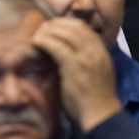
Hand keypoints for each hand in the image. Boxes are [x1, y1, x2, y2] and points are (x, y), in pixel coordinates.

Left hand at [33, 17, 121, 132]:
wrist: (100, 115)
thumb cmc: (93, 98)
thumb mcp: (93, 73)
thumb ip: (82, 59)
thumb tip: (63, 50)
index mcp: (102, 52)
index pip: (85, 29)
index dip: (68, 23)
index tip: (54, 25)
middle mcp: (96, 52)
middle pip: (76, 27)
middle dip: (57, 24)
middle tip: (42, 27)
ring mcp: (87, 58)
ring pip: (66, 34)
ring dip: (49, 31)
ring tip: (37, 34)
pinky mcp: (75, 67)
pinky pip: (58, 47)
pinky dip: (45, 41)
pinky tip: (36, 42)